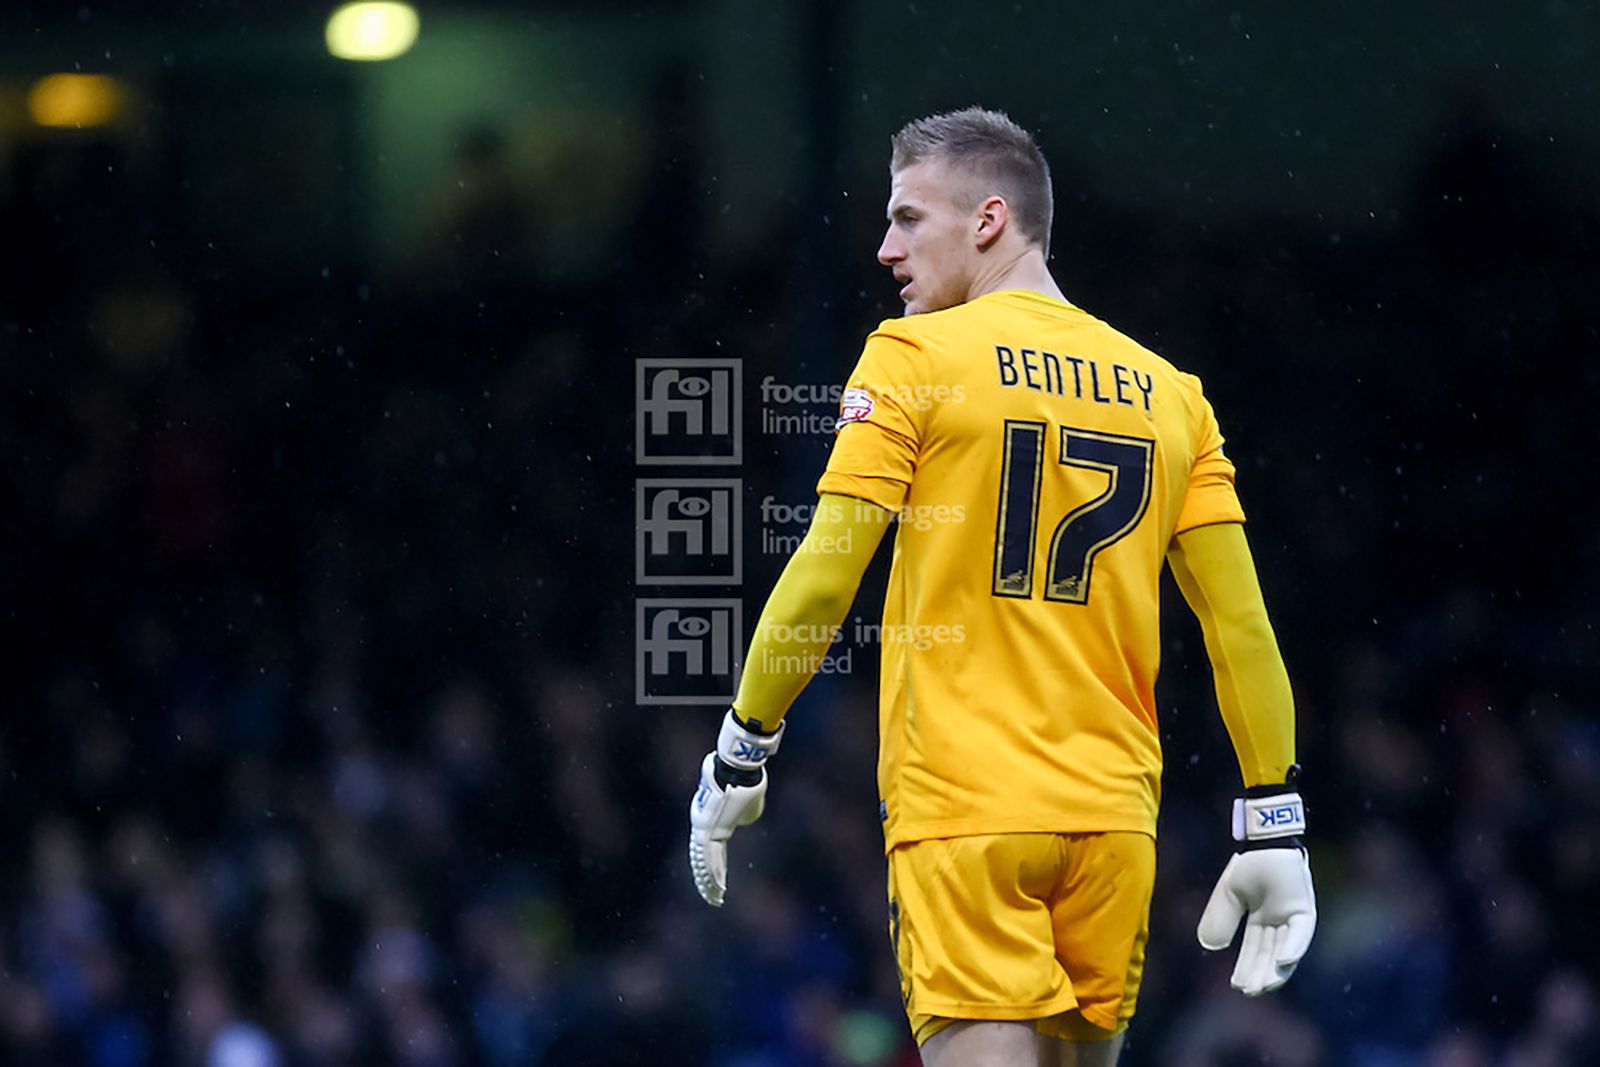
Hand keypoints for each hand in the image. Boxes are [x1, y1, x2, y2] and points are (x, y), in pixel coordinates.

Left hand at [688, 710, 783, 905]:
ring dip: (709, 882)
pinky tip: (717, 891)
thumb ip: (745, 813)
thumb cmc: (744, 781)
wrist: (738, 769)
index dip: (711, 864)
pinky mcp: (709, 832)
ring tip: (714, 899)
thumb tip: (744, 818)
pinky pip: (710, 859)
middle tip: (712, 896)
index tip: (716, 879)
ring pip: (704, 862)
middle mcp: (701, 825)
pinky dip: (714, 876)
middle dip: (706, 878)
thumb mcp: (748, 802)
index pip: (708, 847)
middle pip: (702, 858)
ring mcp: (703, 829)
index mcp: (709, 818)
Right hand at [1197, 787, 1315, 994]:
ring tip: (1265, 986)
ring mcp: (1294, 917)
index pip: (1254, 948)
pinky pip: (1301, 933)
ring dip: (1276, 968)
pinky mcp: (1304, 910)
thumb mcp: (1228, 894)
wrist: (1265, 841)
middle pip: (1270, 953)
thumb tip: (1209, 947)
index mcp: (1261, 918)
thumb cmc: (1250, 864)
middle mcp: (1280, 922)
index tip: (1237, 984)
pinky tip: (1283, 961)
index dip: (1246, 966)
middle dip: (1260, 973)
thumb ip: (1220, 919)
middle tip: (1250, 992)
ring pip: (1286, 949)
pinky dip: (1293, 947)